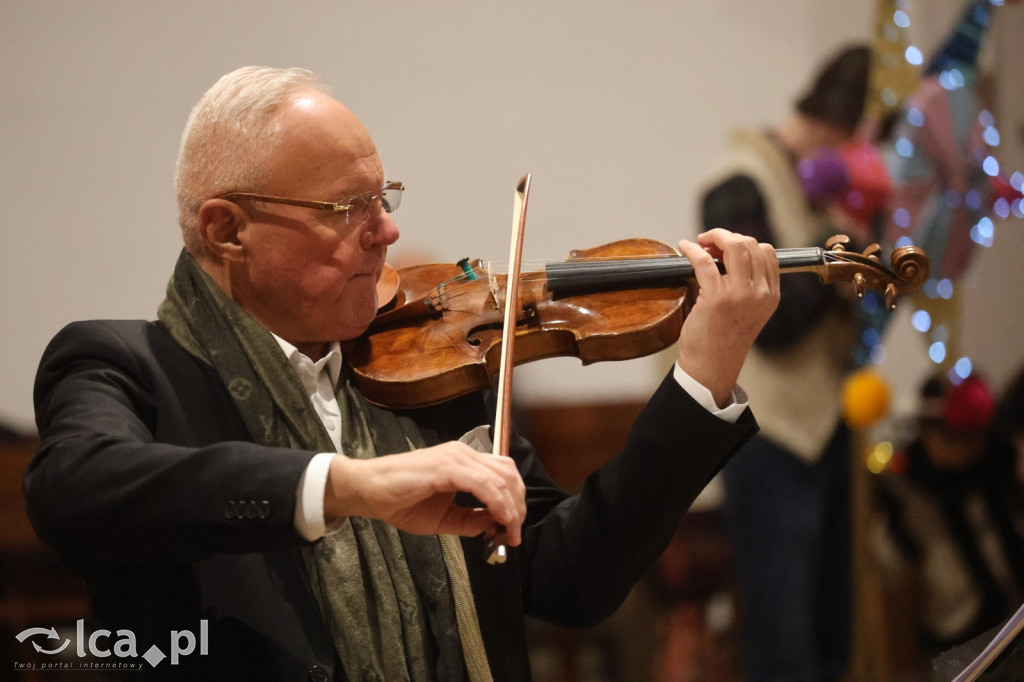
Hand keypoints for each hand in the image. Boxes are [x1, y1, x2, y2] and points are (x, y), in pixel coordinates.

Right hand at [323, 442, 526, 545]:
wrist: (367, 491)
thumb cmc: (399, 502)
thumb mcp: (442, 518)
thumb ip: (469, 520)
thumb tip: (494, 526)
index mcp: (464, 461)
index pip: (503, 474)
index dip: (515, 501)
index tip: (514, 530)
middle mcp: (463, 453)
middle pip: (508, 474)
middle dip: (518, 506)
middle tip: (515, 534)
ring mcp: (455, 457)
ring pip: (500, 477)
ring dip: (511, 507)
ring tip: (511, 531)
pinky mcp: (445, 466)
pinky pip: (482, 483)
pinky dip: (496, 502)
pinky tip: (500, 520)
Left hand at [676, 228, 779, 405]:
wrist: (712, 366)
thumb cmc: (724, 338)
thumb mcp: (749, 310)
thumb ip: (749, 285)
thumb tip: (728, 253)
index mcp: (770, 294)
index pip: (766, 251)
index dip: (743, 242)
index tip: (725, 247)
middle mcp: (760, 293)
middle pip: (749, 244)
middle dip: (726, 237)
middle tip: (708, 243)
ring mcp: (739, 295)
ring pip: (734, 246)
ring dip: (713, 237)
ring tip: (699, 244)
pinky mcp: (716, 298)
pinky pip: (705, 261)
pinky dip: (692, 250)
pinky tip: (684, 248)